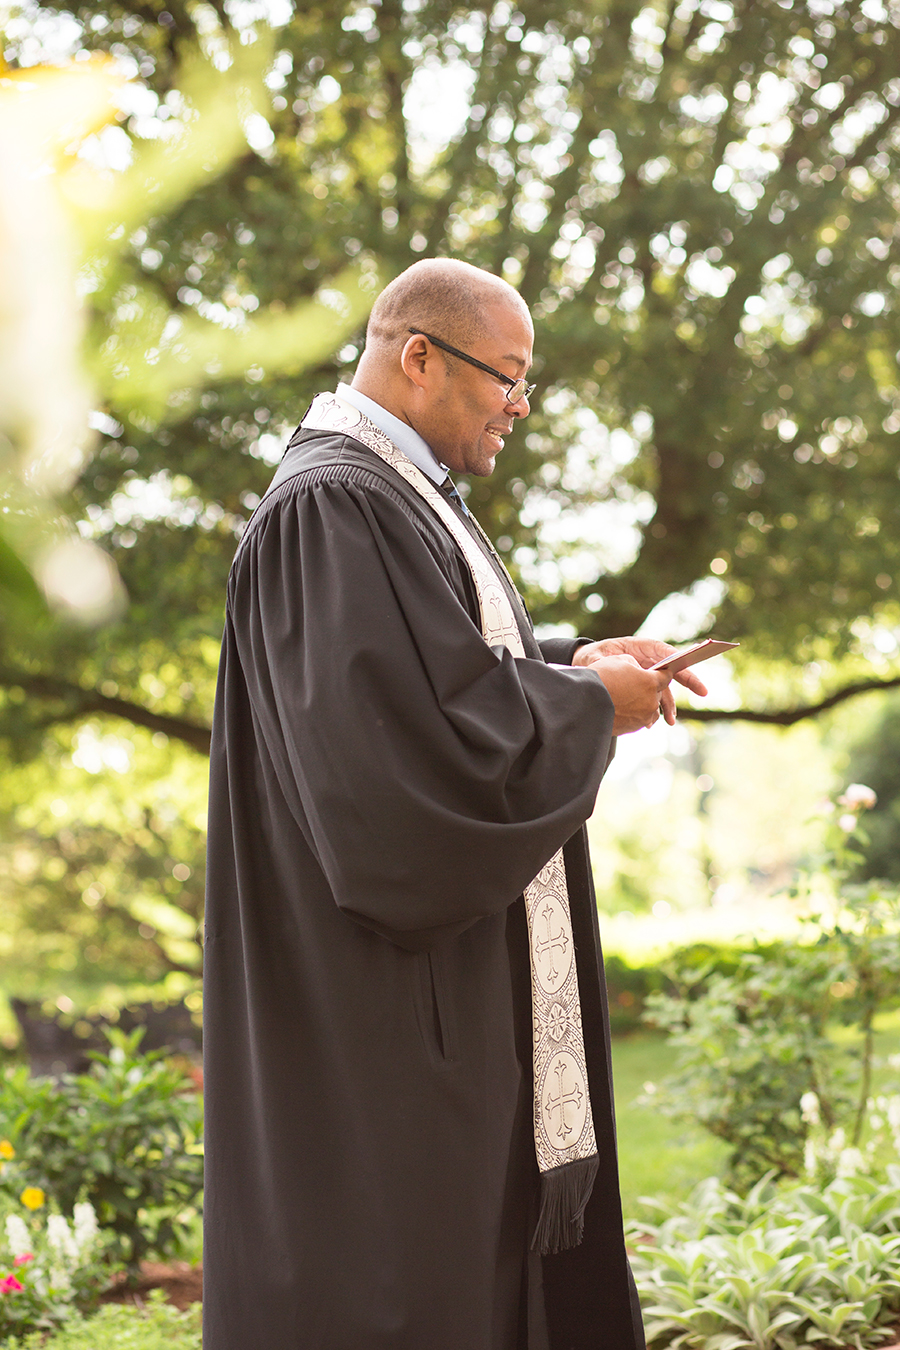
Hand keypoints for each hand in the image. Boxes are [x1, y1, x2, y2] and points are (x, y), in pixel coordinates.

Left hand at [572, 637, 708, 730]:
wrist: (585, 667)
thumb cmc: (592, 657)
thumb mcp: (596, 658)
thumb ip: (606, 662)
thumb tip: (613, 665)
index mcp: (640, 648)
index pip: (664, 651)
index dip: (678, 658)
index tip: (687, 665)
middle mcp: (647, 661)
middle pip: (672, 670)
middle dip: (689, 681)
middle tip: (703, 692)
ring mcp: (647, 675)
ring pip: (664, 689)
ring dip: (669, 705)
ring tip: (670, 721)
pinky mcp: (642, 688)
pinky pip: (654, 699)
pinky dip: (655, 711)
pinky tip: (651, 723)